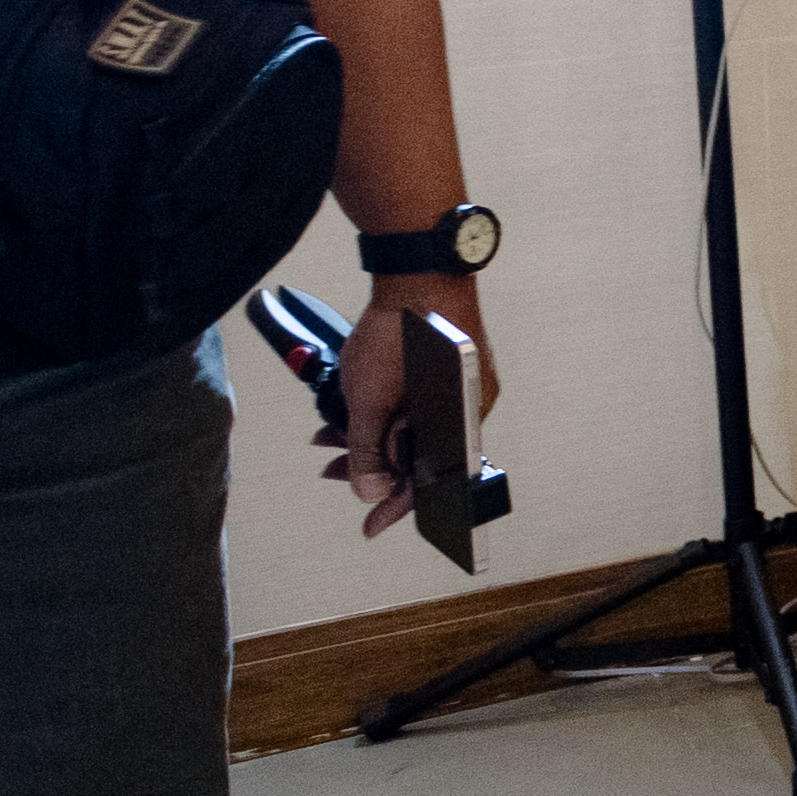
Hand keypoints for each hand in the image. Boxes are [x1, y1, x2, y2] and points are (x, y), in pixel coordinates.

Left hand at [333, 288, 496, 536]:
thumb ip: (369, 451)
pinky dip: (384, 412)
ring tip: (329, 436)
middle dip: (372, 464)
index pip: (432, 479)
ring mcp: (457, 384)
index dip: (397, 505)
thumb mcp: (372, 401)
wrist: (417, 270)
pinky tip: (351, 409)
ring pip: (414, 426)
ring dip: (371, 436)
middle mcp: (467, 406)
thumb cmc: (402, 333)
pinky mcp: (445, 366)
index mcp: (462, 421)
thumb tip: (370, 491)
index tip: (371, 525)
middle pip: (420, 452)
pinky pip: (415, 403)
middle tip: (333, 469)